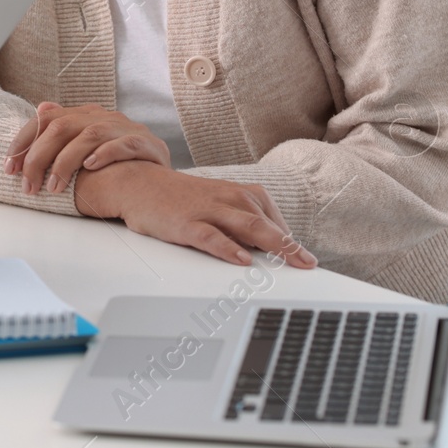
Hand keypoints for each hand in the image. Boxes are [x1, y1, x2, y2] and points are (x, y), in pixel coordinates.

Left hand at [5, 102, 171, 194]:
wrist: (162, 178)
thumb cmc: (118, 162)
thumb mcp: (89, 142)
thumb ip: (65, 127)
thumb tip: (40, 109)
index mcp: (85, 115)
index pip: (46, 120)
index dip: (24, 142)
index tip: (9, 167)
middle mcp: (103, 117)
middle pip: (62, 128)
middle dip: (39, 157)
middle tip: (29, 185)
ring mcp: (125, 129)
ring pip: (88, 136)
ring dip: (66, 163)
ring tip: (54, 187)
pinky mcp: (146, 144)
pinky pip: (123, 145)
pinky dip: (105, 154)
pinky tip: (90, 167)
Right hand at [74, 161, 317, 267]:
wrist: (139, 183)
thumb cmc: (181, 199)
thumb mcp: (218, 205)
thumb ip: (243, 224)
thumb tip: (270, 251)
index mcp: (239, 193)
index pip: (273, 219)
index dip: (289, 241)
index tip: (305, 262)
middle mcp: (227, 198)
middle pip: (265, 223)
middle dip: (289, 245)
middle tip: (308, 264)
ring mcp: (207, 210)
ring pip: (246, 226)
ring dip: (271, 244)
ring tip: (290, 262)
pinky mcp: (186, 223)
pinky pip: (211, 236)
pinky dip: (228, 247)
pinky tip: (242, 259)